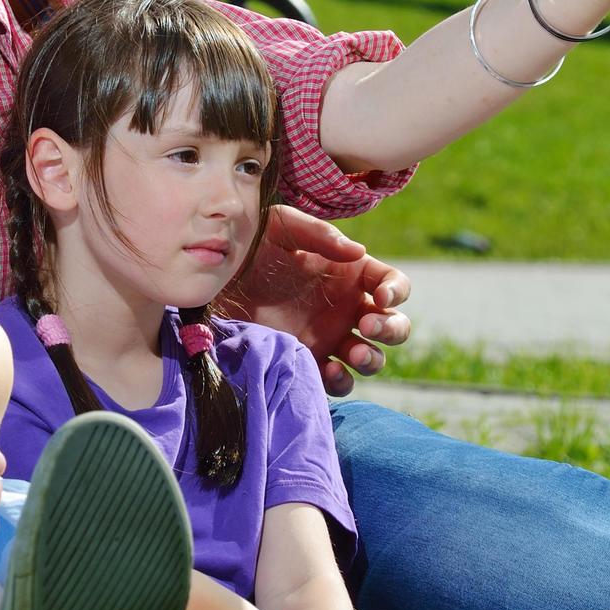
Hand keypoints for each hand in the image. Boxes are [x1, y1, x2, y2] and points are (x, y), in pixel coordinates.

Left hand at [218, 204, 411, 394]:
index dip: (396, 291)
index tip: (380, 297)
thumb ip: (320, 235)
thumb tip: (358, 252)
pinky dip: (342, 382)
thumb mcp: (282, 227)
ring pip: (371, 358)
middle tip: (368, 326)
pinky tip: (329, 371)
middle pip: (393, 326)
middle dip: (391, 329)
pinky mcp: (307, 362)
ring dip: (372, 359)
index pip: (392, 284)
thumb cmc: (249, 247)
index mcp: (350, 274)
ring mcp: (329, 339)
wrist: (213, 282)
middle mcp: (346, 309)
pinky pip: (338, 381)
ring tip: (354, 354)